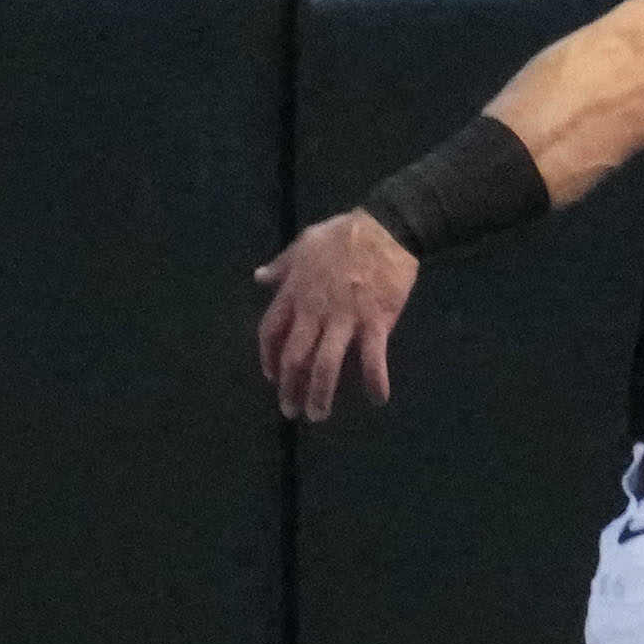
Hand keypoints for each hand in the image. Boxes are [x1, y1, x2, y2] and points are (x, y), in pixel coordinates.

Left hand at [251, 206, 418, 419]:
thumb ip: (282, 265)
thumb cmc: (344, 234)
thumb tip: (258, 277)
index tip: (272, 376)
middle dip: (289, 388)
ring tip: (318, 415)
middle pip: (294, 357)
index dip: (268, 358)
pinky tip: (378, 399)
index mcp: (295, 292)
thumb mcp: (304, 243)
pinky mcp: (375, 322)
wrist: (386, 228)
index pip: (270, 332)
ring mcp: (345, 319)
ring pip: (325, 366)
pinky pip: (372, 359)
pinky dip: (375, 382)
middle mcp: (315, 310)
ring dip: (320, 395)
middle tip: (291, 411)